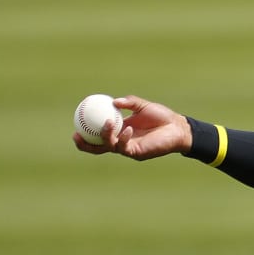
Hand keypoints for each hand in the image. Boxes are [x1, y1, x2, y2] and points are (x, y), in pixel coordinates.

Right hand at [72, 95, 192, 159]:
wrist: (178, 127)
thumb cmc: (162, 117)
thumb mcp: (143, 106)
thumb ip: (129, 102)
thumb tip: (113, 101)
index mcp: (120, 129)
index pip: (98, 134)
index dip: (85, 132)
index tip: (75, 124)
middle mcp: (121, 141)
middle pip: (97, 147)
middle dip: (84, 145)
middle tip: (76, 135)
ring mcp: (128, 148)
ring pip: (109, 147)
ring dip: (105, 136)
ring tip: (108, 123)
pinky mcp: (137, 153)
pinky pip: (125, 147)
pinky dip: (124, 137)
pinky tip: (128, 129)